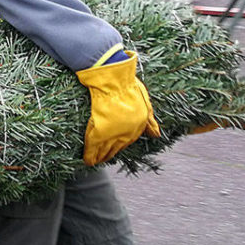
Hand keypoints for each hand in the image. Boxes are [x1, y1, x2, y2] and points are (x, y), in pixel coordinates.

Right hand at [75, 51, 160, 165]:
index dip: (120, 146)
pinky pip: (93, 146)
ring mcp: (113, 133)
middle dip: (109, 154)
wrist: (114, 81)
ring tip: (95, 162)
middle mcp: (127, 132)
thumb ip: (150, 121)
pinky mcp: (99, 131)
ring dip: (100, 157)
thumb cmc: (128, 86)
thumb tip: (156, 135)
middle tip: (103, 159)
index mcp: (138, 125)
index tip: (114, 149)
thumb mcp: (145, 103)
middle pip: (116, 147)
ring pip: (105, 149)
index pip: (128, 140)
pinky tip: (87, 161)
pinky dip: (90, 154)